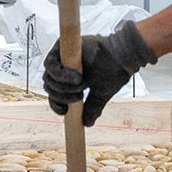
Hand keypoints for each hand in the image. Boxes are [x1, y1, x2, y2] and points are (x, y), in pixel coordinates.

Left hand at [42, 19, 156, 125]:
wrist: (122, 57)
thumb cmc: (113, 72)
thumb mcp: (100, 95)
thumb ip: (91, 108)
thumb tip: (87, 124)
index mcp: (70, 80)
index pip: (55, 95)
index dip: (56, 105)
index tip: (65, 111)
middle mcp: (64, 68)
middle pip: (49, 86)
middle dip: (61, 96)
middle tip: (78, 96)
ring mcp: (61, 57)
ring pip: (48, 77)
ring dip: (62, 86)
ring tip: (81, 85)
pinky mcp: (61, 46)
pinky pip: (50, 64)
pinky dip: (60, 75)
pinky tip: (77, 78)